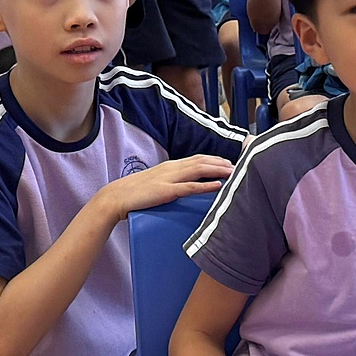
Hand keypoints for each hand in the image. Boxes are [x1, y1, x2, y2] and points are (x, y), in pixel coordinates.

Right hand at [91, 155, 235, 224]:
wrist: (117, 197)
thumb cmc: (136, 193)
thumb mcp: (156, 182)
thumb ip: (171, 181)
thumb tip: (183, 185)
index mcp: (170, 166)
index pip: (196, 158)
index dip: (214, 159)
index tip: (228, 162)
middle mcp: (172, 168)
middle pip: (202, 161)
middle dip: (221, 162)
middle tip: (238, 166)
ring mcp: (169, 178)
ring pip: (199, 170)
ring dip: (218, 170)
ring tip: (234, 173)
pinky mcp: (167, 191)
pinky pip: (190, 187)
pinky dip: (206, 185)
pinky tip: (218, 186)